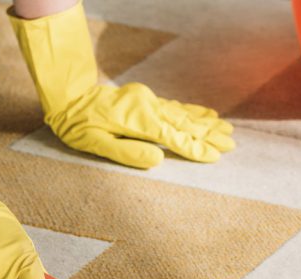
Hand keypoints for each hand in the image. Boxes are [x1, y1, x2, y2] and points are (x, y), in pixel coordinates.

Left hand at [46, 82, 234, 168]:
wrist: (69, 97)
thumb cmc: (78, 125)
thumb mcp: (96, 144)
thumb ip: (127, 152)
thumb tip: (158, 160)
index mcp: (138, 121)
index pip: (174, 138)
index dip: (195, 148)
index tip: (216, 156)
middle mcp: (148, 108)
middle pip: (184, 124)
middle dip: (208, 135)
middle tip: (231, 144)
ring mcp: (147, 101)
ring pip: (182, 113)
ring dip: (204, 122)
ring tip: (226, 128)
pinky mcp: (144, 98)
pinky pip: (173, 105)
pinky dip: (190, 110)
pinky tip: (204, 112)